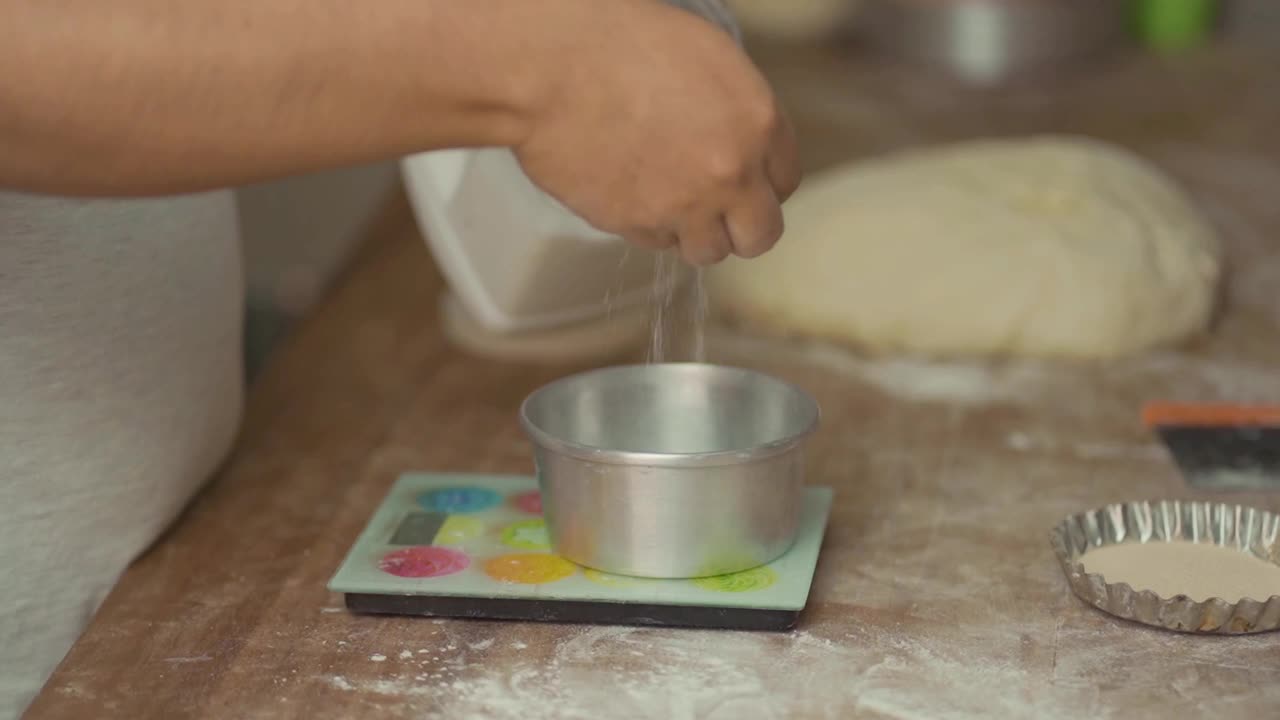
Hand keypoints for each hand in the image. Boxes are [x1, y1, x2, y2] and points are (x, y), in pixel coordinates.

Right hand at [514, 0, 800, 264]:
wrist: (552, 66)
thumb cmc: (620, 41)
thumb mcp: (707, 57)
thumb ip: (737, 110)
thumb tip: (741, 141)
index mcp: (757, 123)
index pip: (785, 181)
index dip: (762, 183)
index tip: (746, 181)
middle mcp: (728, 174)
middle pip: (760, 235)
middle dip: (742, 226)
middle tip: (720, 212)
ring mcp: (682, 207)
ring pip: (707, 251)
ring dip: (694, 233)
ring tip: (670, 203)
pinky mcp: (635, 225)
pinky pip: (654, 242)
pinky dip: (647, 225)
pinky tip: (630, 190)